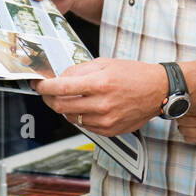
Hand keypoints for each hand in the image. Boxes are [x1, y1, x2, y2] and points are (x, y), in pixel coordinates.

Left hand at [34, 58, 168, 135]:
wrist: (158, 91)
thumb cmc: (133, 74)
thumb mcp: (105, 63)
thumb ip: (80, 70)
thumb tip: (59, 78)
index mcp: (100, 83)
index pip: (61, 88)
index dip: (44, 87)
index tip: (37, 84)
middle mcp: (101, 104)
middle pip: (61, 106)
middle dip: (49, 99)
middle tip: (47, 93)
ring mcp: (105, 120)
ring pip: (71, 117)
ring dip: (65, 108)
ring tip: (71, 97)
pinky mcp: (109, 131)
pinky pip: (84, 125)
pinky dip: (80, 116)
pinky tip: (87, 106)